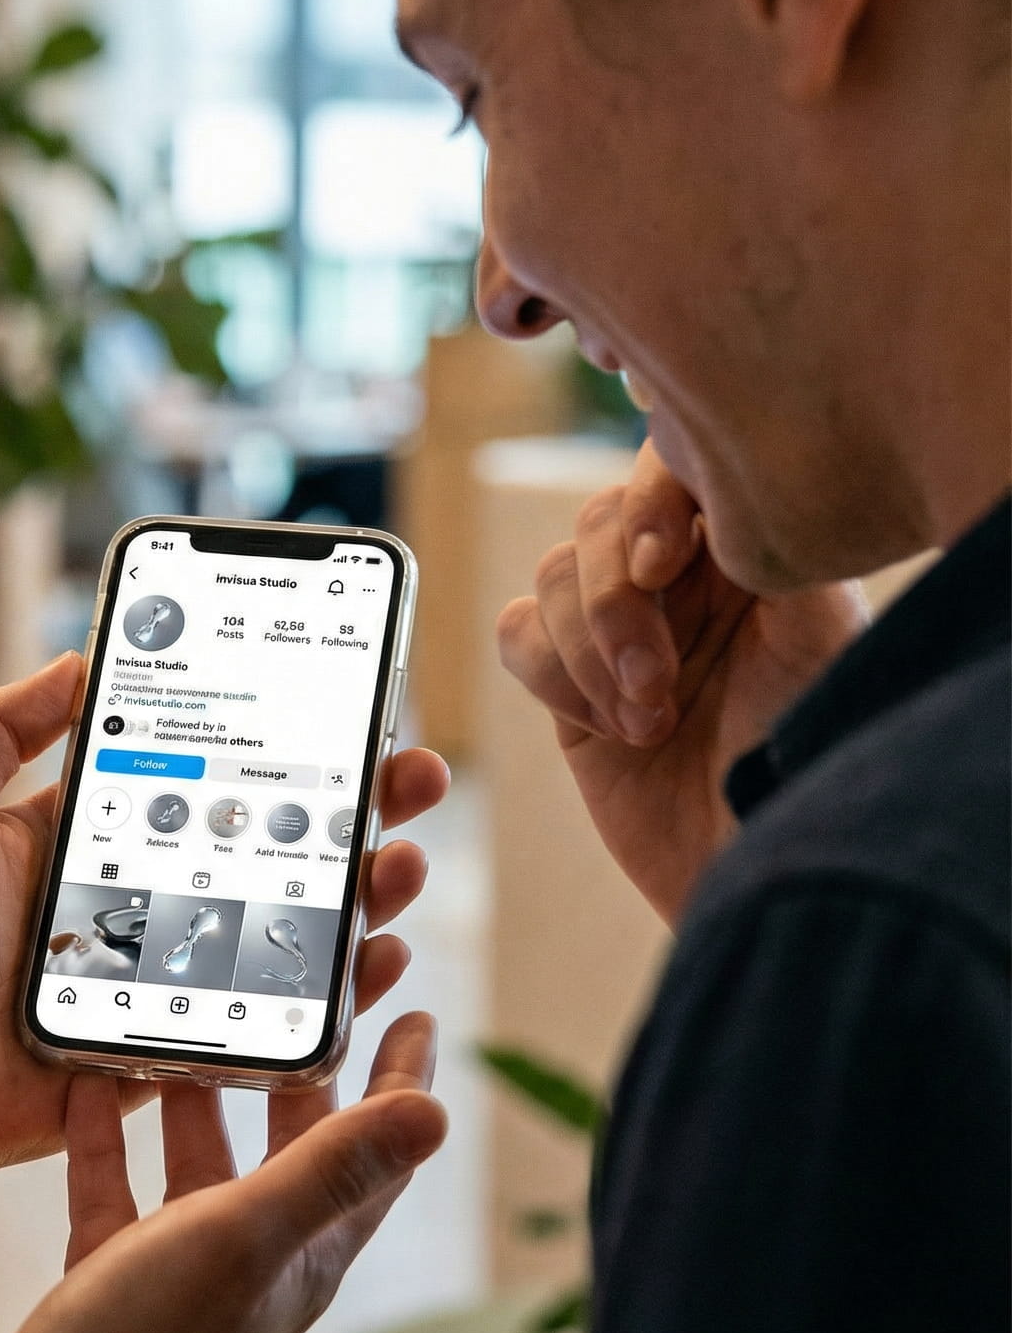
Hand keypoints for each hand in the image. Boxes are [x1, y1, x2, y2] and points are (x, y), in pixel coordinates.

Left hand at [0, 653, 450, 1193]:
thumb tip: (79, 660)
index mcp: (94, 837)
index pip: (208, 776)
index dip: (276, 745)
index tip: (343, 710)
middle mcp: (143, 897)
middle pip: (271, 844)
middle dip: (351, 810)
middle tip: (410, 776)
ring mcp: (170, 972)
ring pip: (292, 926)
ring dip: (362, 891)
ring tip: (405, 858)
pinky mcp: (183, 1041)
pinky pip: (276, 1014)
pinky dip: (337, 990)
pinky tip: (379, 956)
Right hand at [0, 1018, 446, 1332]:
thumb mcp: (246, 1237)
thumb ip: (332, 1170)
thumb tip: (436, 1115)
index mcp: (303, 1257)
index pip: (375, 1158)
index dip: (398, 1084)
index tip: (410, 1013)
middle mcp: (252, 1265)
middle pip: (290, 1152)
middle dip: (292, 1074)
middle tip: (284, 997)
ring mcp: (180, 1277)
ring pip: (200, 1167)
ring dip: (193, 1099)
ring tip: (179, 1024)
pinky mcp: (110, 1284)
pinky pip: (117, 1192)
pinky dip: (107, 1140)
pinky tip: (86, 1089)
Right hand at [496, 440, 864, 922]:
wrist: (755, 865)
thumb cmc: (807, 758)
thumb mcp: (817, 639)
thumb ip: (769, 551)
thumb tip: (701, 495)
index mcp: (743, 548)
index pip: (669, 467)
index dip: (650, 499)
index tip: (663, 562)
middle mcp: (679, 578)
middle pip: (599, 522)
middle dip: (616, 604)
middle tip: (660, 682)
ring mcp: (618, 629)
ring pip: (552, 578)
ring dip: (591, 652)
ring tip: (648, 720)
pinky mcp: (566, 683)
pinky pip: (516, 635)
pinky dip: (553, 678)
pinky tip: (609, 728)